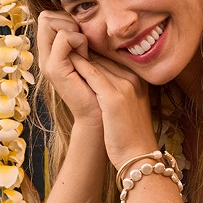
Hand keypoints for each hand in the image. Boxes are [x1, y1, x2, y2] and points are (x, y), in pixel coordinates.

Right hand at [36, 11, 99, 123]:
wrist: (98, 115)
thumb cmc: (99, 86)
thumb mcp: (90, 58)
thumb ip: (83, 41)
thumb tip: (88, 18)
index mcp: (51, 52)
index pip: (48, 17)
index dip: (66, 17)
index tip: (83, 34)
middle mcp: (45, 55)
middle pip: (45, 17)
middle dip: (67, 20)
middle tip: (83, 40)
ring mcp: (47, 62)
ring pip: (50, 22)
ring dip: (73, 29)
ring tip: (85, 49)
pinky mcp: (55, 69)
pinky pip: (62, 38)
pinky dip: (78, 40)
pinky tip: (87, 55)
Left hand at [65, 52, 155, 166]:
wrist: (140, 157)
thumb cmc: (130, 137)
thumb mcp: (128, 108)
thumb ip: (118, 91)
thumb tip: (97, 82)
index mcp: (138, 80)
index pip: (111, 59)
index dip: (92, 54)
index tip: (76, 50)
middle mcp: (133, 79)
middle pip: (103, 58)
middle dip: (84, 52)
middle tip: (65, 44)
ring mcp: (125, 86)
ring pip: (96, 62)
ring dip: (79, 57)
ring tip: (63, 49)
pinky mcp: (115, 97)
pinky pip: (93, 75)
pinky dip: (79, 67)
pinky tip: (67, 62)